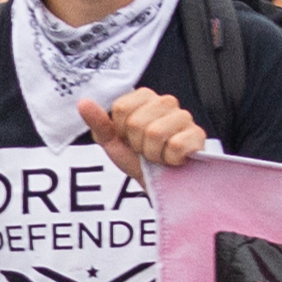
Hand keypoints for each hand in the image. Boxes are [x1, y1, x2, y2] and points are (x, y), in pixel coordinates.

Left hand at [81, 88, 206, 180]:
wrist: (159, 183)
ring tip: (159, 155)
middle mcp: (165, 102)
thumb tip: (84, 103)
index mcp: (143, 98)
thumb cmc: (137, 160)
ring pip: (156, 133)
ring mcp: (184, 117)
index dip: (122, 130)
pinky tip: (174, 159)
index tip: (130, 138)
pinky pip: (176, 145)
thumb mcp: (112, 142)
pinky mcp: (198, 134)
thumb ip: (98, 122)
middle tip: (146, 150)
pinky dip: (171, 160)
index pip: (122, 108)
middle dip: (138, 144)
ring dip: (154, 154)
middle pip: (137, 122)